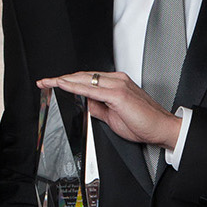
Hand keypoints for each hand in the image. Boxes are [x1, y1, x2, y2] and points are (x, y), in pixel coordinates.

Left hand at [39, 71, 180, 148]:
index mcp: (116, 84)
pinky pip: (91, 89)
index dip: (68, 81)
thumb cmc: (144, 124)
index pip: (87, 79)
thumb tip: (83, 104)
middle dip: (61, 79)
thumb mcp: (112, 116)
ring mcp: (117, 85)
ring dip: (64, 80)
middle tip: (44, 82)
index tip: (53, 83)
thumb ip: (97, 108)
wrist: (162, 129)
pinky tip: (63, 86)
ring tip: (48, 83)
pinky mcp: (118, 94)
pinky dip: (74, 87)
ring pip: (85, 79)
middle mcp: (117, 81)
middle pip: (82, 76)